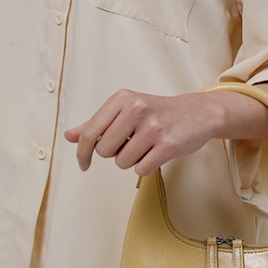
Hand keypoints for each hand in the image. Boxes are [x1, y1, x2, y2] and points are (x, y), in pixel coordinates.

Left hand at [64, 90, 223, 175]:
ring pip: (122, 162)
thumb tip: (69, 136)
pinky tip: (156, 152)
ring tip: (145, 146)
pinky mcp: (168, 145)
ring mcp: (153, 127)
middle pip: (104, 150)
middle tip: (129, 143)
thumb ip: (97, 123)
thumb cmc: (158, 113)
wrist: (198, 113)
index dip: (82, 152)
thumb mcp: (126, 110)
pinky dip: (146, 166)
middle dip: (113, 153)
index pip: (90, 131)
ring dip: (131, 160)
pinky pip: (141, 169)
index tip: (83, 162)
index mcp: (123, 98)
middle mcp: (137, 109)